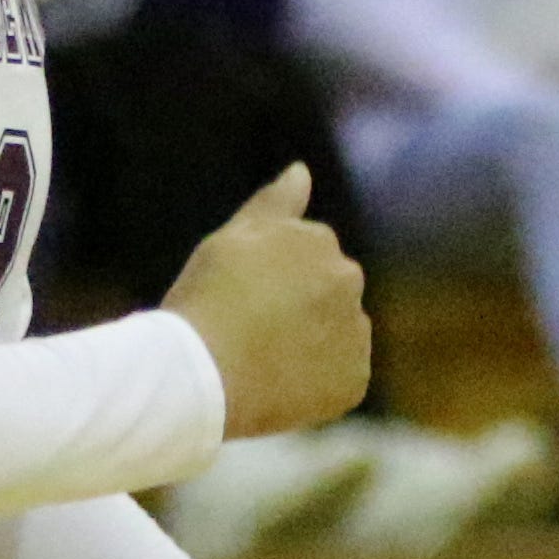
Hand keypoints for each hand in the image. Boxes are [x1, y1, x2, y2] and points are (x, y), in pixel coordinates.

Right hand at [166, 162, 374, 435]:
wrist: (203, 372)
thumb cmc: (207, 299)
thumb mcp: (232, 238)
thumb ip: (275, 202)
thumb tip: (302, 170)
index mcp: (320, 241)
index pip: (306, 256)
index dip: (270, 281)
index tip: (241, 299)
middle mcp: (348, 280)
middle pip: (327, 293)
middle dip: (300, 308)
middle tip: (252, 333)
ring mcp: (355, 332)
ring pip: (337, 335)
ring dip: (313, 344)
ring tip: (263, 363)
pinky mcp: (355, 380)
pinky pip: (341, 379)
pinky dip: (318, 385)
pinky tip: (279, 388)